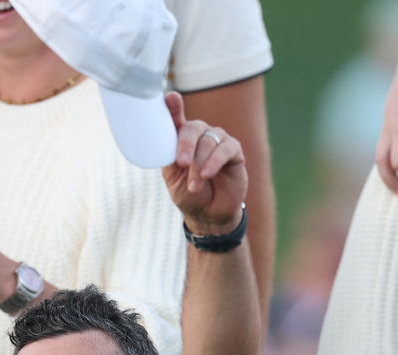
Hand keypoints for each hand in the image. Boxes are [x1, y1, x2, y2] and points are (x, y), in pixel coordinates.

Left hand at [162, 93, 246, 235]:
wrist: (208, 213)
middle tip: (181, 164)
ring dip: (199, 164)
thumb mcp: (173, 176)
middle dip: (186, 145)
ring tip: (195, 185)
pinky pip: (226, 149)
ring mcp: (218, 140)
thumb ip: (169, 155)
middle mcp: (200, 135)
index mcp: (181, 139)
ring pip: (208, 142)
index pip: (176, 118)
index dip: (173, 107)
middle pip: (194, 127)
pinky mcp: (234, 151)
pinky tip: (208, 174)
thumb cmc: (188, 192)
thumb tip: (163, 137)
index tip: (170, 97)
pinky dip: (215, 162)